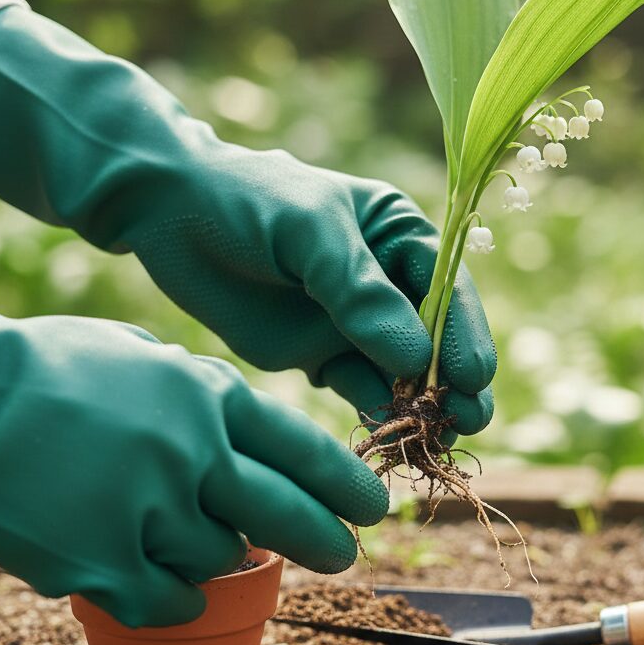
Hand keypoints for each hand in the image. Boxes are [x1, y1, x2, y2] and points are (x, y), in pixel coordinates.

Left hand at [0, 7, 496, 434]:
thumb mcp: (308, 233)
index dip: (464, 332)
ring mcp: (353, 324)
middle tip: (471, 421)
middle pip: (435, 337)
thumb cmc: (246, 202)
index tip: (473, 376)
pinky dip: (377, 415)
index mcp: (397, 235)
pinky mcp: (319, 356)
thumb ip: (360, 293)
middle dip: (454, 379)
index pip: (447, 287)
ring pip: (402, 373)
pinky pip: (359, 391)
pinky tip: (390, 438)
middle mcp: (387, 283)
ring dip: (423, 406)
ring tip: (439, 442)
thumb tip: (417, 359)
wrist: (170, 216)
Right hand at [0, 215, 387, 626]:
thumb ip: (199, 396)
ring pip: (226, 561)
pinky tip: (149, 571)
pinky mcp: (102, 565)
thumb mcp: (137, 354)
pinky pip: (172, 598)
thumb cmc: (40, 367)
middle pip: (292, 517)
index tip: (371, 508)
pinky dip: (172, 591)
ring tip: (179, 535)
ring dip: (217, 555)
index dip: (347, 484)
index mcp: (205, 393)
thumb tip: (246, 444)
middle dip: (329, 541)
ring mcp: (149, 512)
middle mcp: (192, 452)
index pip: (306, 448)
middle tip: (343, 553)